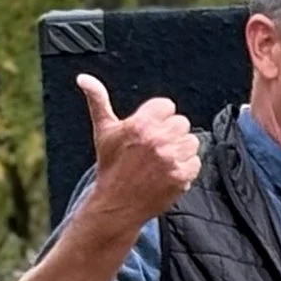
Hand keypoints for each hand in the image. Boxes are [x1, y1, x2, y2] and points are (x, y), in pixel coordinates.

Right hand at [78, 74, 199, 225]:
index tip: (149, 128)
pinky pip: (196, 161)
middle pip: (182, 122)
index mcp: (140, 124)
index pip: (167, 106)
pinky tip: (169, 171)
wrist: (117, 202)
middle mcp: (157, 139)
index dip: (159, 117)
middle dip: (170, 132)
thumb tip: (84, 78)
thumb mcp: (103, 130)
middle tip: (155, 146)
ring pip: (192, 141)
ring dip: (180, 149)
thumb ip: (98, 100)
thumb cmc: (110, 165)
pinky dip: (186, 167)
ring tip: (162, 159)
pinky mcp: (182, 176)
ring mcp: (171, 159)